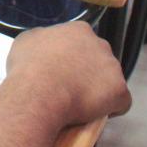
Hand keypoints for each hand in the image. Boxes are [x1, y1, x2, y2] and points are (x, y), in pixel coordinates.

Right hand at [6, 23, 130, 123]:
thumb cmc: (29, 68)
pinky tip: (95, 116)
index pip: (82, 42)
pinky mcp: (120, 91)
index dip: (73, 58)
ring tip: (80, 105)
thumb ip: (42, 39)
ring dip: (99, 91)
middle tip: (70, 88)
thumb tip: (45, 46)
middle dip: (89, 72)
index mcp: (79, 30)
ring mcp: (113, 67)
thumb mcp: (26, 42)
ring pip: (110, 80)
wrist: (39, 94)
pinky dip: (111, 109)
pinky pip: (120, 102)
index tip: (63, 70)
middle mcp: (100, 44)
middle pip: (99, 60)